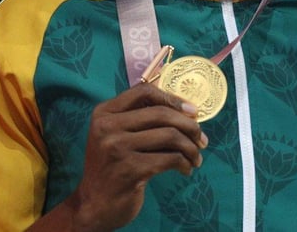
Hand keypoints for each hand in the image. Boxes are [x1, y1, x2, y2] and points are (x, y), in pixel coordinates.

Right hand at [56, 84, 207, 231]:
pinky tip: (185, 169)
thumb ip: (139, 118)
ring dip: (190, 147)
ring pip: (170, 136)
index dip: (172, 98)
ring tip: (196, 157)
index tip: (192, 112)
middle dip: (189, 126)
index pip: (144, 91)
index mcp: (104, 112)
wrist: (95, 204)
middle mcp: (108, 126)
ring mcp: (117, 148)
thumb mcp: (115, 135)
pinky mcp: (129, 170)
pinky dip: (184, 163)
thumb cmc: (112, 166)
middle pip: (161, 114)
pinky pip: (169, 159)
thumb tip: (185, 109)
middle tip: (202, 139)